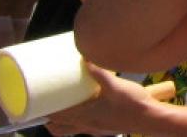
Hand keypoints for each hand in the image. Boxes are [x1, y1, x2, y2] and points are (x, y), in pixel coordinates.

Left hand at [45, 63, 168, 135]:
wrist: (151, 119)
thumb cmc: (132, 104)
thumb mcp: (115, 85)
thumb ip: (99, 72)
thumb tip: (84, 57)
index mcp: (85, 116)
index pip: (58, 116)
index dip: (44, 111)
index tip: (34, 104)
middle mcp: (87, 125)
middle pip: (61, 127)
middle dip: (51, 120)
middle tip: (46, 107)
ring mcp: (96, 129)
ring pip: (73, 130)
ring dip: (65, 123)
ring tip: (63, 112)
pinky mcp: (106, 129)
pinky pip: (86, 128)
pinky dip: (81, 123)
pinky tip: (89, 112)